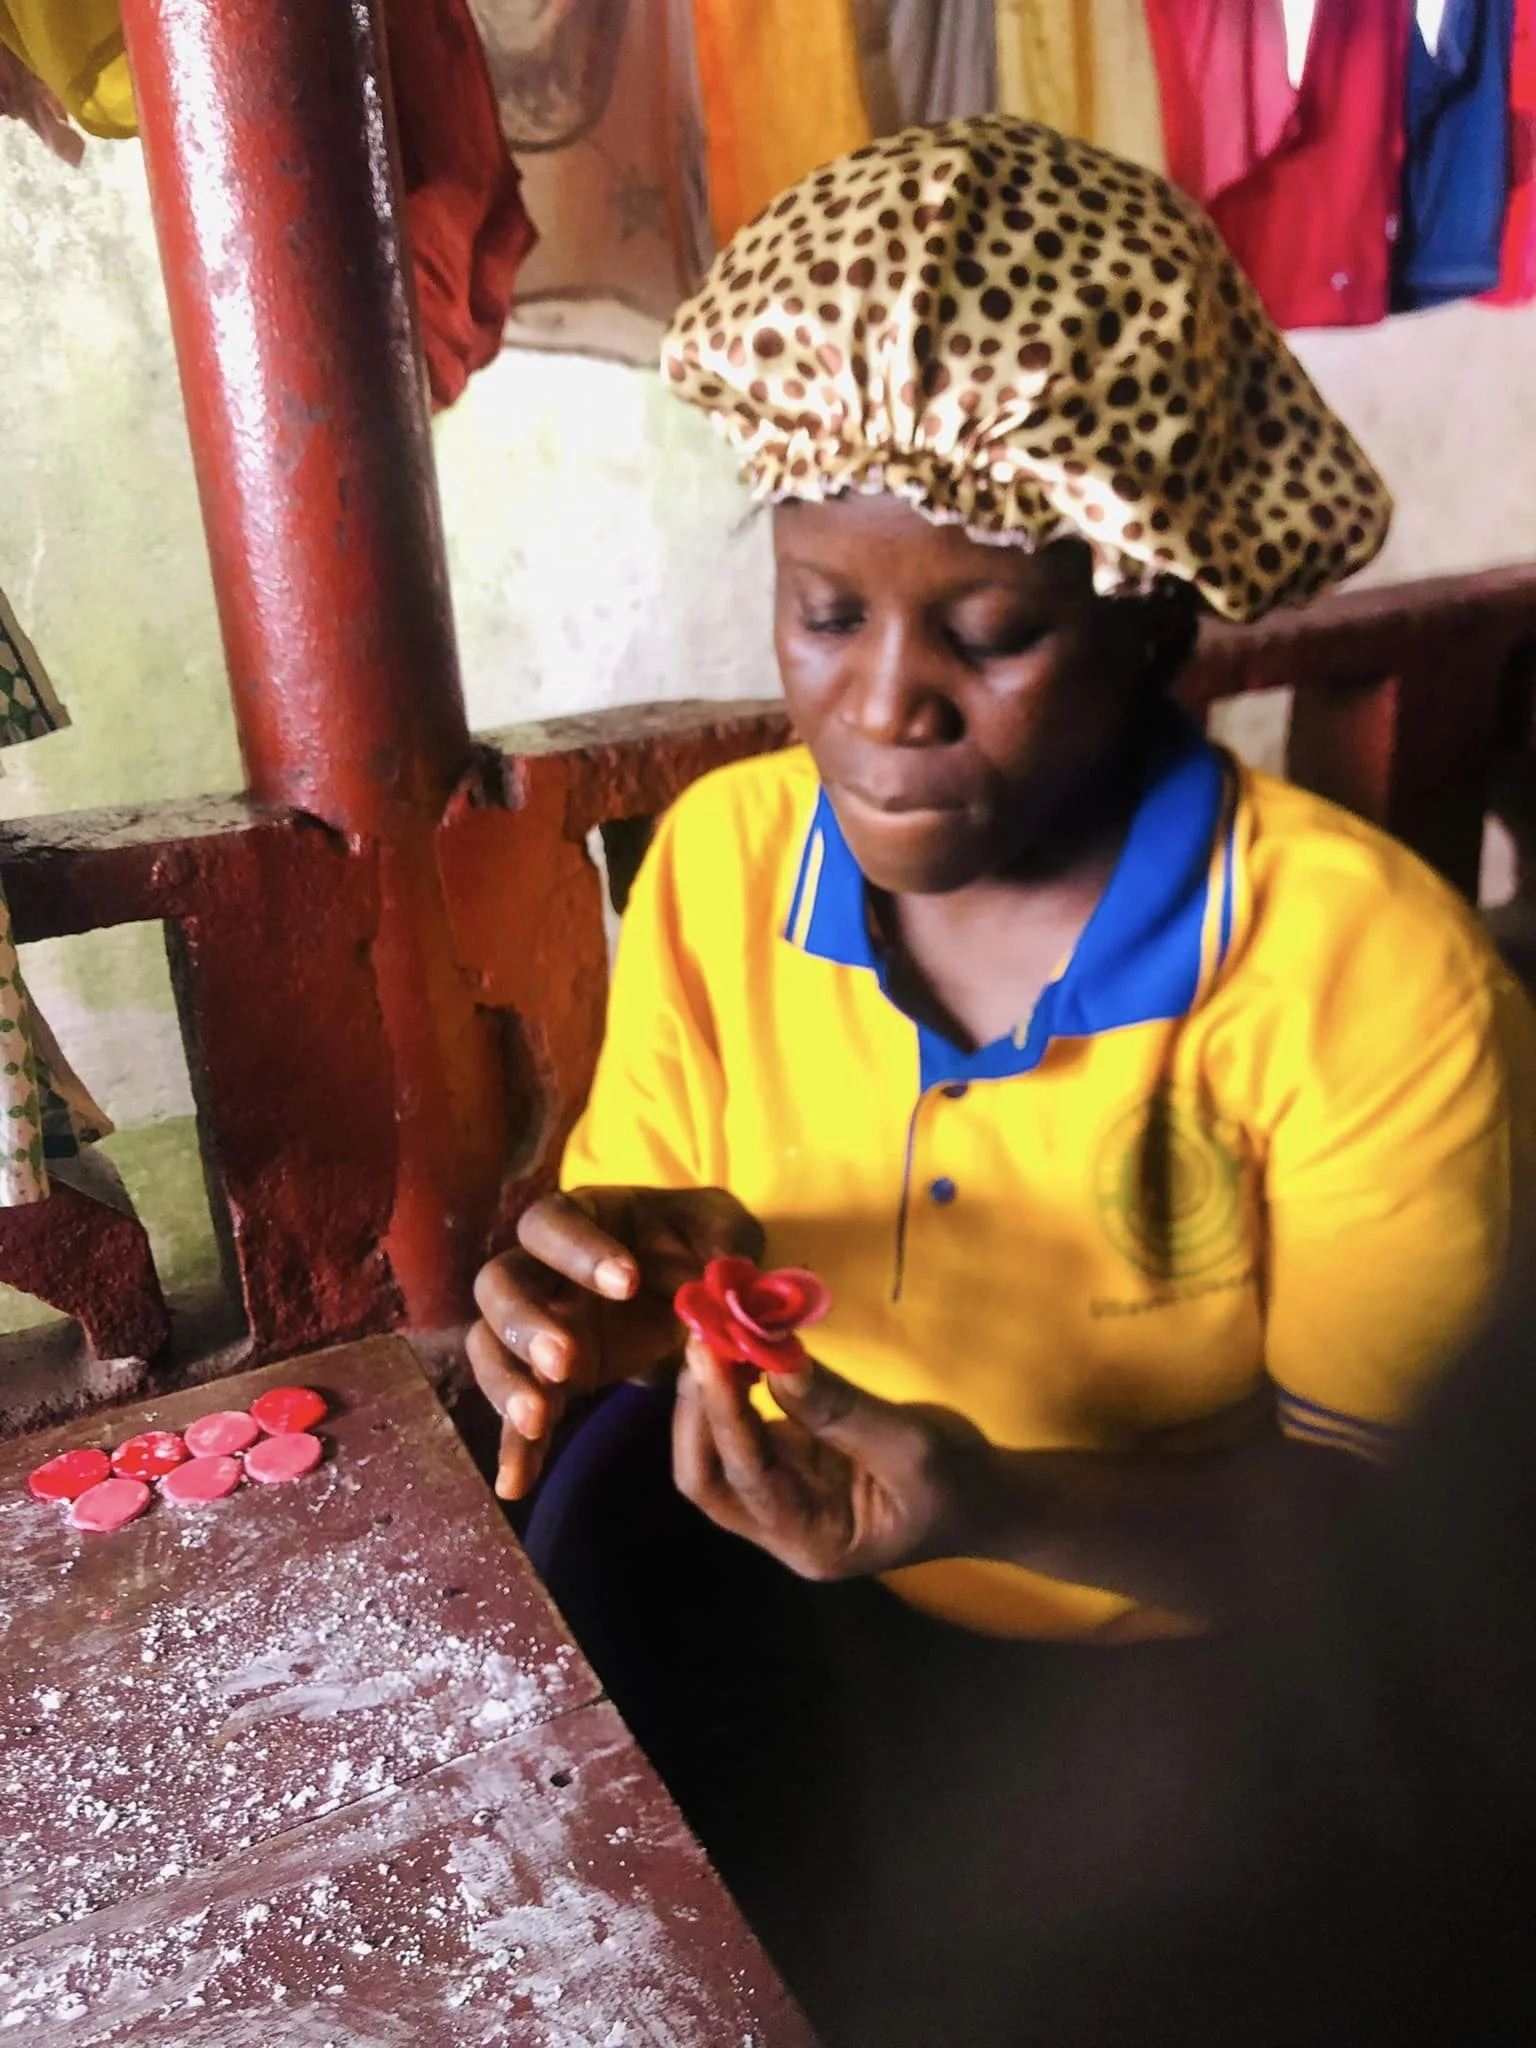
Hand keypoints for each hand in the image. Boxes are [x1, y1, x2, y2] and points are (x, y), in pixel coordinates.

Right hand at [469, 1187, 762, 1499]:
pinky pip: (518, 1413)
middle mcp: (540, 1269)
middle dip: (527, 1324)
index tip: (626, 1283)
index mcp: (579, 1218)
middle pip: (500, 1287)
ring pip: (491, 1347)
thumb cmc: (698, 1244)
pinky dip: (515, 1448)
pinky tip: (515, 1484)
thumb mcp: (723, 1229)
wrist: (693, 1290)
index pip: (552, 1223)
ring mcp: (536, 1326)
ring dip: (507, 1383)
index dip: (578, 1250)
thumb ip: (726, 1240)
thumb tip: (726, 1275)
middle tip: (566, 1358)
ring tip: (537, 1420)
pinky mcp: (546, 1380)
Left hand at [671, 1338, 1001, 1579]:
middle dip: (695, 1409)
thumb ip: (837, 1408)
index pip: (744, 1478)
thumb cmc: (959, 1484)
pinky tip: (734, 1351)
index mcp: (812, 1542)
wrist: (991, 1502)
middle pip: (705, 1479)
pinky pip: (741, 1435)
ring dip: (705, 1398)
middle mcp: (782, 1531)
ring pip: (714, 1456)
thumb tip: (773, 1360)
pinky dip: (729, 1394)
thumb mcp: (908, 1444)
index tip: (709, 1348)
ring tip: (712, 1335)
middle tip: (701, 1338)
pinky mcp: (789, 1469)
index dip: (720, 1412)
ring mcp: (781, 1502)